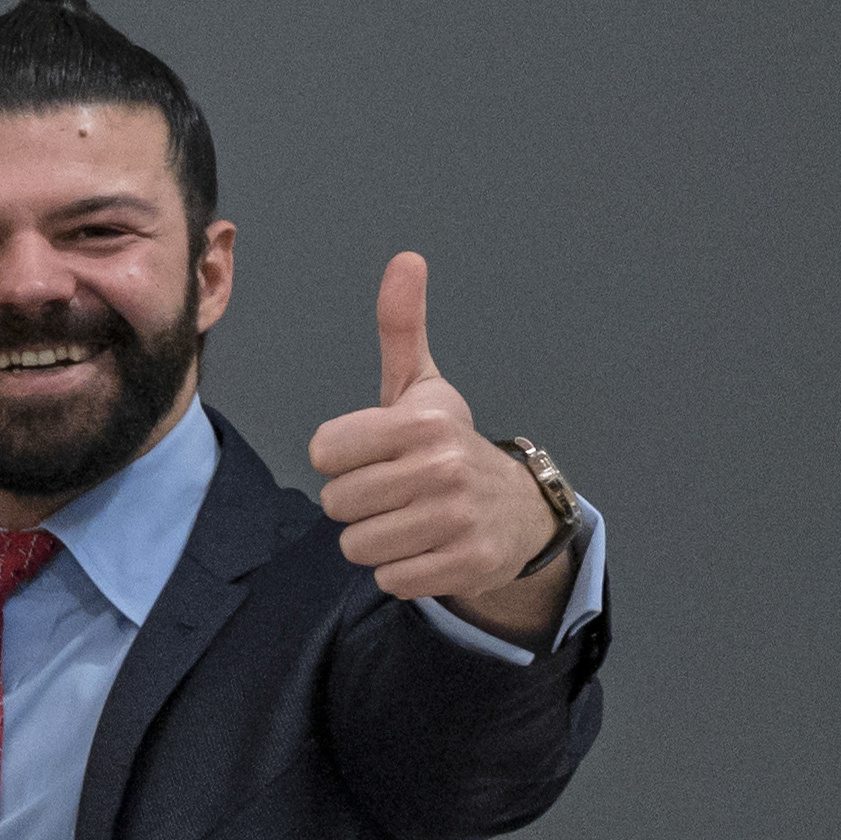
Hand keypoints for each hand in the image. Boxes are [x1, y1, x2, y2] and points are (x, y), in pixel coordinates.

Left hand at [309, 253, 570, 642]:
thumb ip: (402, 327)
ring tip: (410, 519)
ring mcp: (456, 520)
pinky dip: (401, 570)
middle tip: (396, 491)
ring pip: (356, 546)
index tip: (376, 454)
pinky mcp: (464, 565)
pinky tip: (428, 547)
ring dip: (375, 540)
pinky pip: (389, 579)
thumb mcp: (423, 387)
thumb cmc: (449, 445)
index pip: (322, 452)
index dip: (341, 458)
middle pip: (335, 504)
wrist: (518, 510)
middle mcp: (441, 469)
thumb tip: (406, 259)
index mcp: (420, 424)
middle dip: (357, 503)